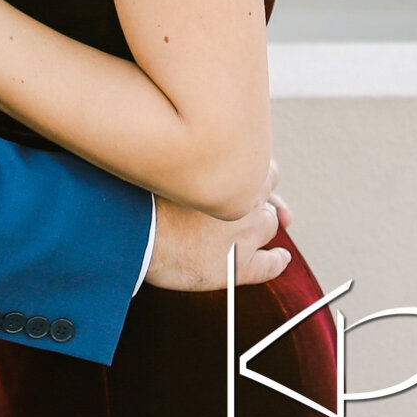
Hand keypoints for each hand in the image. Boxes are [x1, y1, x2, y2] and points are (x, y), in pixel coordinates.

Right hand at [145, 160, 291, 290]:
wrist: (135, 232)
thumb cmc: (143, 195)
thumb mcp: (171, 162)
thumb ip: (193, 159)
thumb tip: (195, 149)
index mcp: (233, 172)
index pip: (257, 168)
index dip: (253, 176)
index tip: (250, 180)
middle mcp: (246, 201)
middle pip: (267, 194)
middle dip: (264, 198)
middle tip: (261, 204)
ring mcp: (245, 235)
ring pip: (270, 226)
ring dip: (265, 226)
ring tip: (256, 230)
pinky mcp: (240, 267)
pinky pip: (270, 265)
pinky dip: (278, 261)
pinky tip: (281, 259)